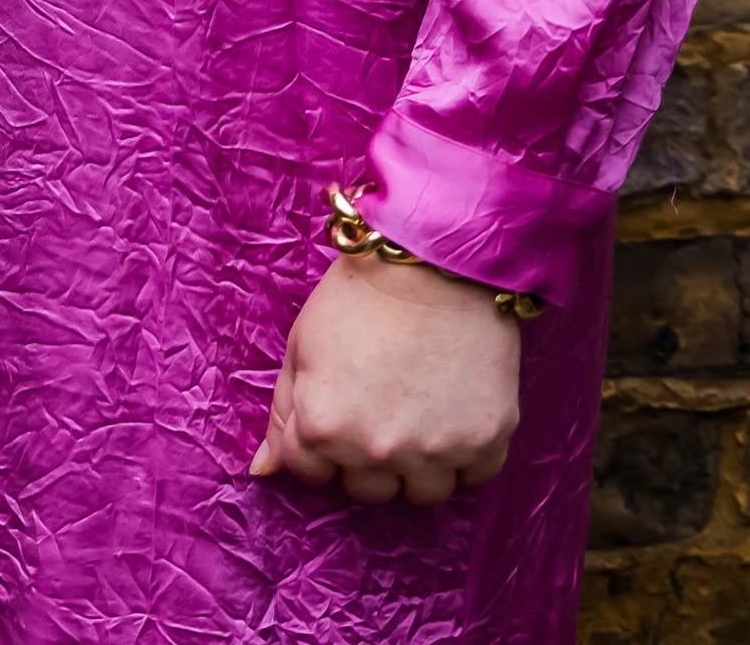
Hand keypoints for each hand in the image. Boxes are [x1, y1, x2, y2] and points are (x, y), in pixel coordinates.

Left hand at [249, 252, 521, 506]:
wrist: (437, 257)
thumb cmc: (364, 292)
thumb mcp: (303, 342)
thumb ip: (282, 412)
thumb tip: (263, 472)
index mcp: (324, 427)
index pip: (311, 471)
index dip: (323, 434)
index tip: (343, 402)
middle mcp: (377, 451)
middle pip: (367, 489)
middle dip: (367, 453)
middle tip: (383, 401)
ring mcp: (435, 452)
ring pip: (421, 492)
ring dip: (418, 462)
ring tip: (422, 406)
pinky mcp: (486, 441)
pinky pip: (473, 475)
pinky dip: (467, 452)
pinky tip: (457, 407)